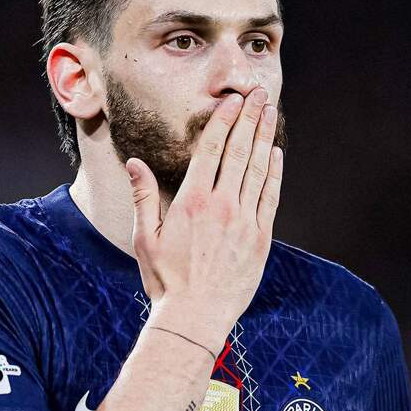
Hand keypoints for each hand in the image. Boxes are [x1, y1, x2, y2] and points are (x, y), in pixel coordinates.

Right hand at [126, 87, 282, 354]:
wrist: (195, 317)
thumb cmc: (165, 279)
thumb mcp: (144, 238)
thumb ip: (143, 197)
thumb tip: (134, 163)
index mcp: (191, 201)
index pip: (212, 150)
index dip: (225, 121)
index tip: (233, 101)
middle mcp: (221, 205)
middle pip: (240, 151)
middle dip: (250, 119)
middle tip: (260, 93)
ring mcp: (244, 221)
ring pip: (258, 169)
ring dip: (265, 138)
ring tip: (270, 113)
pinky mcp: (260, 238)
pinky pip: (270, 197)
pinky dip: (274, 173)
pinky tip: (276, 154)